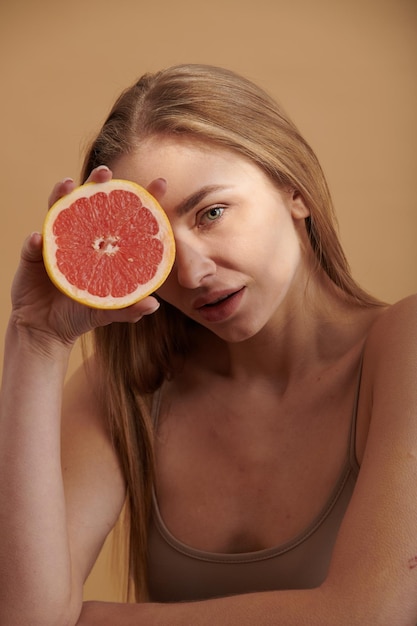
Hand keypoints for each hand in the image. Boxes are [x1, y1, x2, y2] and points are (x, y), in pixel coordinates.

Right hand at [10, 167, 163, 349]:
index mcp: (102, 246)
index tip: (161, 183)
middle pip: (90, 203)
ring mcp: (56, 243)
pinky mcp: (33, 256)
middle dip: (97, 183)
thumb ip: (129, 309)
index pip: (124, 217)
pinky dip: (35, 241)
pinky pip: (33, 246)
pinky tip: (38, 238)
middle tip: (106, 172)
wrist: (46, 330)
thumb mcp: (106, 312)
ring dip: (61, 196)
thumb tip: (153, 305)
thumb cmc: (79, 314)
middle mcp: (81, 238)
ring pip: (58, 213)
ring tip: (67, 185)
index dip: (141, 198)